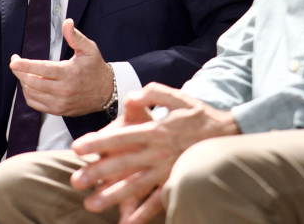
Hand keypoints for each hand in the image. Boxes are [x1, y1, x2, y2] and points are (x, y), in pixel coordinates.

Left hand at [9, 19, 113, 116]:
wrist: (106, 91)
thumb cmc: (96, 69)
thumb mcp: (89, 49)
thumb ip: (75, 36)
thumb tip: (67, 23)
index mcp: (69, 73)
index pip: (42, 70)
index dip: (25, 65)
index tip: (14, 61)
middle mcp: (63, 90)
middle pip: (32, 82)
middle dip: (19, 72)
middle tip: (16, 63)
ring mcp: (60, 103)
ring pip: (31, 94)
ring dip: (23, 82)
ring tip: (23, 73)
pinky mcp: (58, 110)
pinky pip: (35, 104)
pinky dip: (28, 94)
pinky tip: (30, 85)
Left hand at [69, 83, 240, 223]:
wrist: (228, 134)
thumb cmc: (198, 114)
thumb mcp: (177, 96)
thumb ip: (153, 92)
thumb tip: (131, 96)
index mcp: (156, 130)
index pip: (122, 137)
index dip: (99, 142)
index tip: (77, 149)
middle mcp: (158, 152)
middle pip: (124, 164)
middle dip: (98, 173)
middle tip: (76, 181)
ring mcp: (167, 170)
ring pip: (136, 185)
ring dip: (113, 196)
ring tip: (92, 204)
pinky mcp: (176, 181)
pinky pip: (158, 201)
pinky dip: (143, 214)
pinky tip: (126, 223)